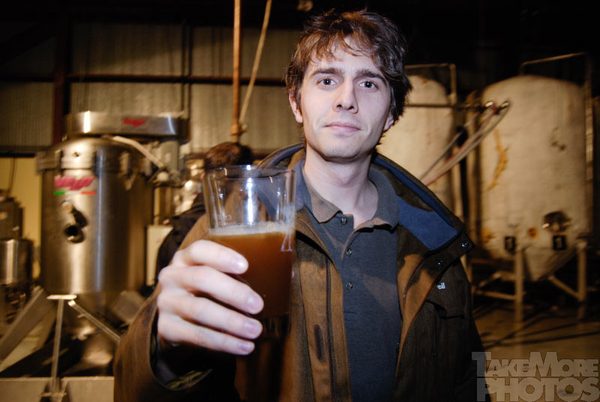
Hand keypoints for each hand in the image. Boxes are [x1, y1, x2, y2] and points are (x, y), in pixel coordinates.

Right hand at [156, 240, 263, 354]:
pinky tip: (244, 346)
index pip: (200, 250)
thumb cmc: (204, 293)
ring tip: (255, 330)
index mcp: (185, 258)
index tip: (245, 266)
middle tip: (258, 305)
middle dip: (233, 292)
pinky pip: (197, 335)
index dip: (222, 256)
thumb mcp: (212, 278)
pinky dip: (224, 342)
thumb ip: (231, 276)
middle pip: (202, 278)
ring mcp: (167, 302)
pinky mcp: (166, 328)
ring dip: (231, 322)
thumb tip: (272, 282)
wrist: (174, 321)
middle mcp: (172, 276)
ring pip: (200, 309)